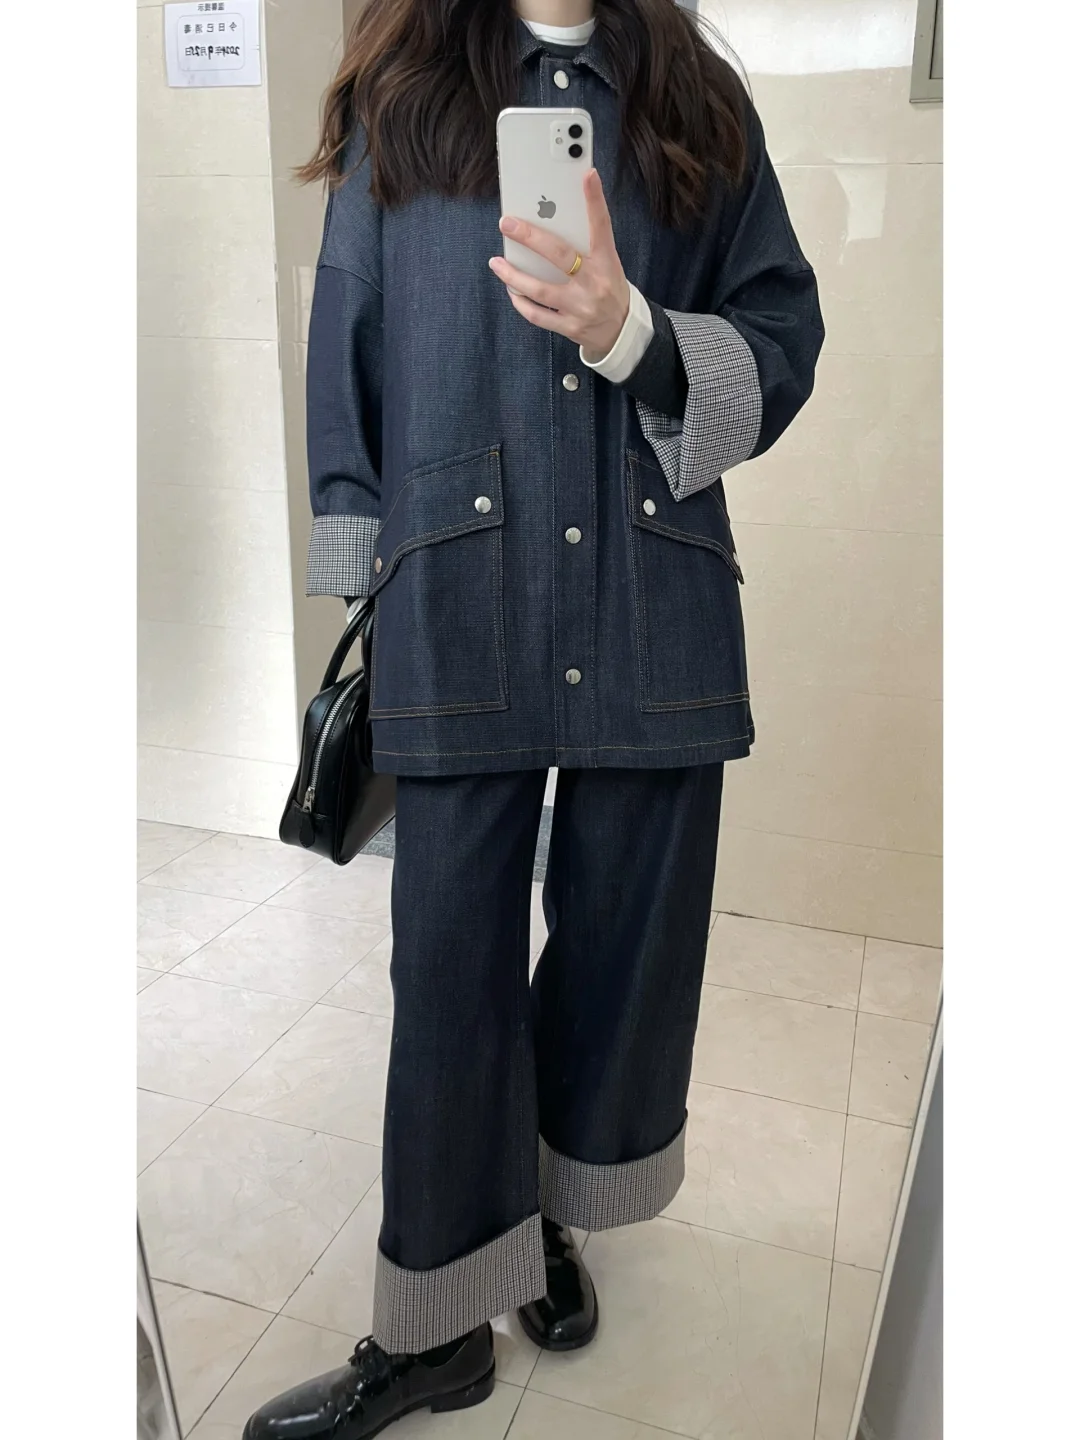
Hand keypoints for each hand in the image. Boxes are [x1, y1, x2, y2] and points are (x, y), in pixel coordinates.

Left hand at [488, 168, 629, 361]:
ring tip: (496, 262)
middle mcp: (594, 283)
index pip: (602, 226)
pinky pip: (538, 315)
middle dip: (530, 237)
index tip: (588, 175)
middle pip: (559, 255)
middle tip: (507, 223)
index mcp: (606, 262)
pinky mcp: (570, 327)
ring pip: (539, 289)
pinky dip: (521, 302)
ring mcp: (581, 307)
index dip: (595, 200)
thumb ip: (585, 247)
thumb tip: (550, 222)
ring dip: (512, 275)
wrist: (622, 333)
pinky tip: (511, 290)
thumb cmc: (609, 290)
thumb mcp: (608, 265)